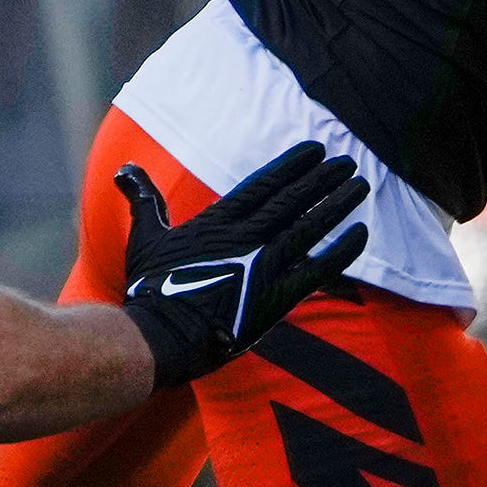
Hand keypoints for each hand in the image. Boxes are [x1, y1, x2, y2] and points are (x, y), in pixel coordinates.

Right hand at [117, 141, 369, 387]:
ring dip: (337, 204)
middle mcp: (247, 237)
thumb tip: (125, 170)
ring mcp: (265, 265)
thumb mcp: (144, 236)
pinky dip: (342, 250)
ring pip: (310, 226)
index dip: (293, 165)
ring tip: (360, 185)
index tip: (316, 150)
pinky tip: (361, 232)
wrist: (162, 336)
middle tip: (348, 161)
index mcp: (218, 221)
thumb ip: (144, 200)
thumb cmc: (152, 288)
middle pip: (293, 200)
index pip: (264, 184)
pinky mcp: (279, 296)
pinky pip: (319, 268)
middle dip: (322, 178)